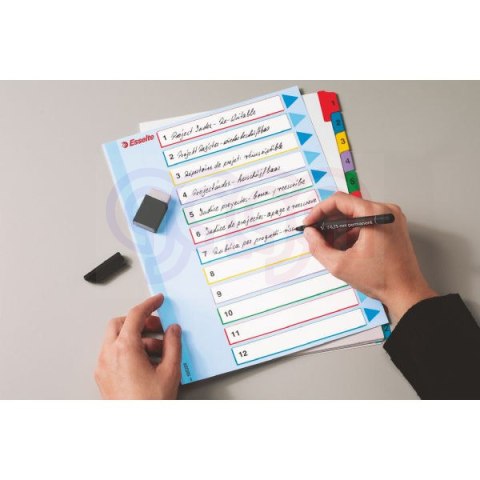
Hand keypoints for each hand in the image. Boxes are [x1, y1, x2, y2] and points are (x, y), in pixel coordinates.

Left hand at [95, 293, 181, 398]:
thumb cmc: (149, 404)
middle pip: (119, 324)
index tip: (158, 300)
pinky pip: (113, 354)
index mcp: (124, 349)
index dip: (149, 304)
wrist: (136, 429)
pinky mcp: (103, 377)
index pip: (135, 315)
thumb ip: (173, 344)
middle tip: (157, 326)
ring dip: (135, 338)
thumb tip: (173, 330)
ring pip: (115, 339)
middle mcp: (109, 355)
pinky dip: (128, 350)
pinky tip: (146, 362)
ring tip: (158, 350)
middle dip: (139, 321)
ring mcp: (103, 367)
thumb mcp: (170, 371)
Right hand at [303, 192, 436, 323]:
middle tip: (316, 236)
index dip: (319, 211)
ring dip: (339, 229)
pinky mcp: (391, 227)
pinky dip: (351, 233)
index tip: (310, 223)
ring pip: (355, 216)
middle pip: (347, 207)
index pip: (339, 200)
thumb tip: (309, 234)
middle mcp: (386, 211)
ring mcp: (390, 218)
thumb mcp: (340, 265)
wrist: (405, 292)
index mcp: (375, 214)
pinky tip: (344, 249)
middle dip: (328, 222)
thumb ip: (319, 247)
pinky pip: (365, 223)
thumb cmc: (381, 279)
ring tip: (330, 247)